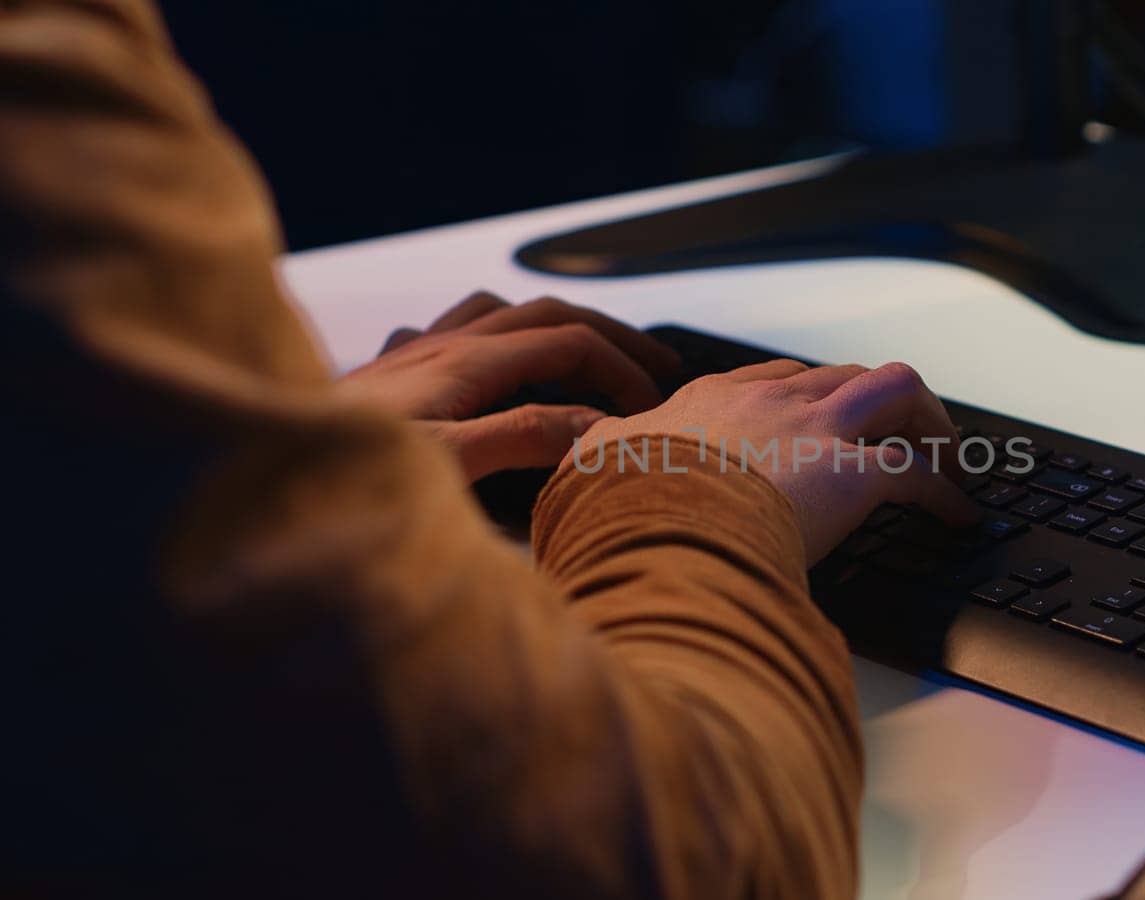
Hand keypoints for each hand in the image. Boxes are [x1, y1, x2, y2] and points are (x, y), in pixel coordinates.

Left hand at [338, 291, 679, 479]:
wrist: (245, 474)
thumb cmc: (337, 476)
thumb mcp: (445, 465)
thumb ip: (524, 437)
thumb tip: (600, 424)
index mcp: (464, 361)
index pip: (570, 342)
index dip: (622, 369)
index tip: (654, 410)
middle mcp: (440, 344)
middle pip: (547, 314)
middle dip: (609, 336)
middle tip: (657, 369)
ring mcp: (411, 354)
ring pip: (501, 313)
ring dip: (555, 328)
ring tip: (590, 358)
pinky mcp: (387, 375)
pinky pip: (454, 332)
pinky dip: (495, 339)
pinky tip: (490, 369)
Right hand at [577, 358, 979, 564]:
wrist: (647, 520)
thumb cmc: (620, 502)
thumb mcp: (591, 464)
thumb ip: (590, 449)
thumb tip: (569, 449)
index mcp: (712, 402)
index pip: (775, 382)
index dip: (807, 403)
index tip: (819, 427)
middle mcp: (770, 402)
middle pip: (844, 375)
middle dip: (880, 404)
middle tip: (900, 439)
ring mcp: (815, 431)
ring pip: (897, 391)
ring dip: (928, 424)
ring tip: (945, 462)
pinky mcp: (852, 474)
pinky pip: (919, 472)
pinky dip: (945, 493)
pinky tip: (955, 518)